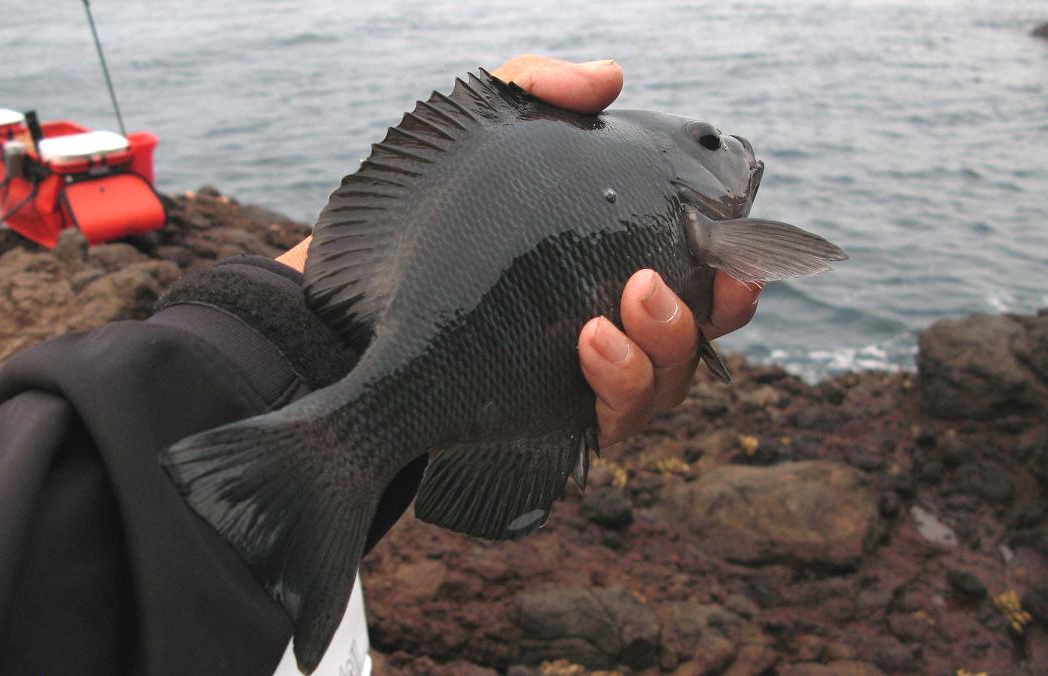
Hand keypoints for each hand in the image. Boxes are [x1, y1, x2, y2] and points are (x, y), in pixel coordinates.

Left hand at [276, 55, 761, 447]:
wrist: (344, 299)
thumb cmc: (423, 218)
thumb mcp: (473, 138)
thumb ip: (536, 92)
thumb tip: (611, 79)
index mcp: (613, 266)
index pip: (700, 278)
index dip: (734, 271)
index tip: (736, 252)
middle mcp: (611, 329)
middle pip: (698, 339)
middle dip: (711, 313)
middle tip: (677, 277)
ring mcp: (580, 380)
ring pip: (664, 386)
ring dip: (663, 346)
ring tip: (623, 303)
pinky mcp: (545, 420)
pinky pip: (610, 422)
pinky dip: (615, 384)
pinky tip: (587, 339)